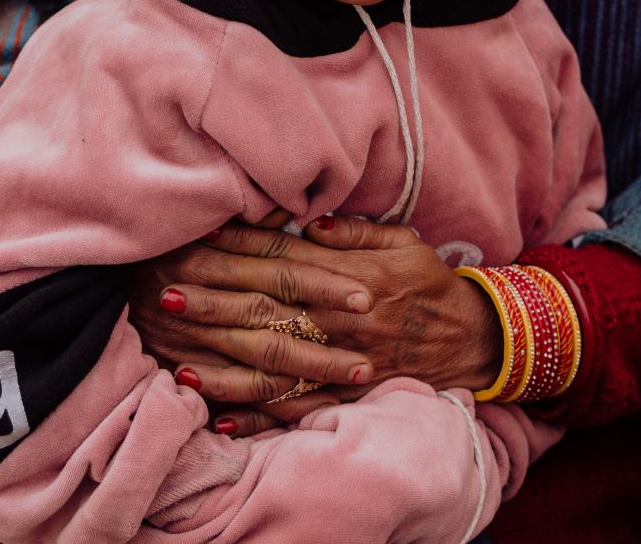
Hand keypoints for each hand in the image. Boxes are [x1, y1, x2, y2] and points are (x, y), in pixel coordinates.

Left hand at [127, 212, 501, 435]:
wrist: (473, 338)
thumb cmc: (432, 283)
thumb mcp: (404, 241)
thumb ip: (356, 232)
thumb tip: (311, 220)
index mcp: (349, 275)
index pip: (283, 258)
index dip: (239, 249)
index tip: (198, 239)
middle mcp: (341, 318)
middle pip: (268, 308)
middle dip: (216, 301)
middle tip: (167, 294)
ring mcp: (342, 361)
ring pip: (275, 364)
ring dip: (224, 364)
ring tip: (178, 360)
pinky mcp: (347, 395)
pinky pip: (298, 409)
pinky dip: (259, 418)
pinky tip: (221, 419)